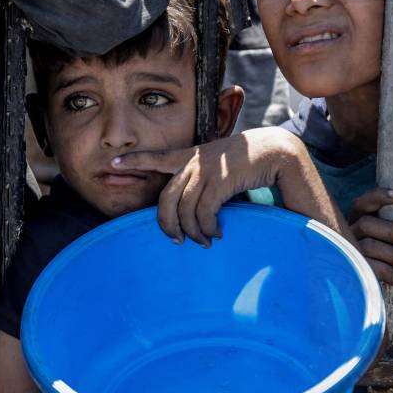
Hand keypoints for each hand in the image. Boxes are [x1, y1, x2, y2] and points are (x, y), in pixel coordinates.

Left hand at [112, 128, 345, 247]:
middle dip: (166, 224)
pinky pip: (204, 212)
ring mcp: (207, 170)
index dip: (136, 160)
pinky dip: (208, 227)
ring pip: (184, 209)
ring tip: (204, 242)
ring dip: (193, 232)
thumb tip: (199, 204)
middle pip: (166, 198)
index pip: (159, 156)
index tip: (114, 162)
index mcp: (194, 155)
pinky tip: (217, 234)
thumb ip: (209, 177)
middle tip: (176, 241)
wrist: (277, 150)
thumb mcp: (226, 164)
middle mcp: (196, 161)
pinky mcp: (220, 180)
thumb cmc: (253, 160)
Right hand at [349, 188, 392, 286]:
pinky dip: (387, 273)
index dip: (378, 197)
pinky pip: (368, 267)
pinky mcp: (350, 270)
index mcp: (356, 220)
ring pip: (368, 246)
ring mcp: (346, 251)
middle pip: (366, 224)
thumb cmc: (382, 260)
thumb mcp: (385, 241)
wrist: (362, 287)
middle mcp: (347, 233)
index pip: (362, 203)